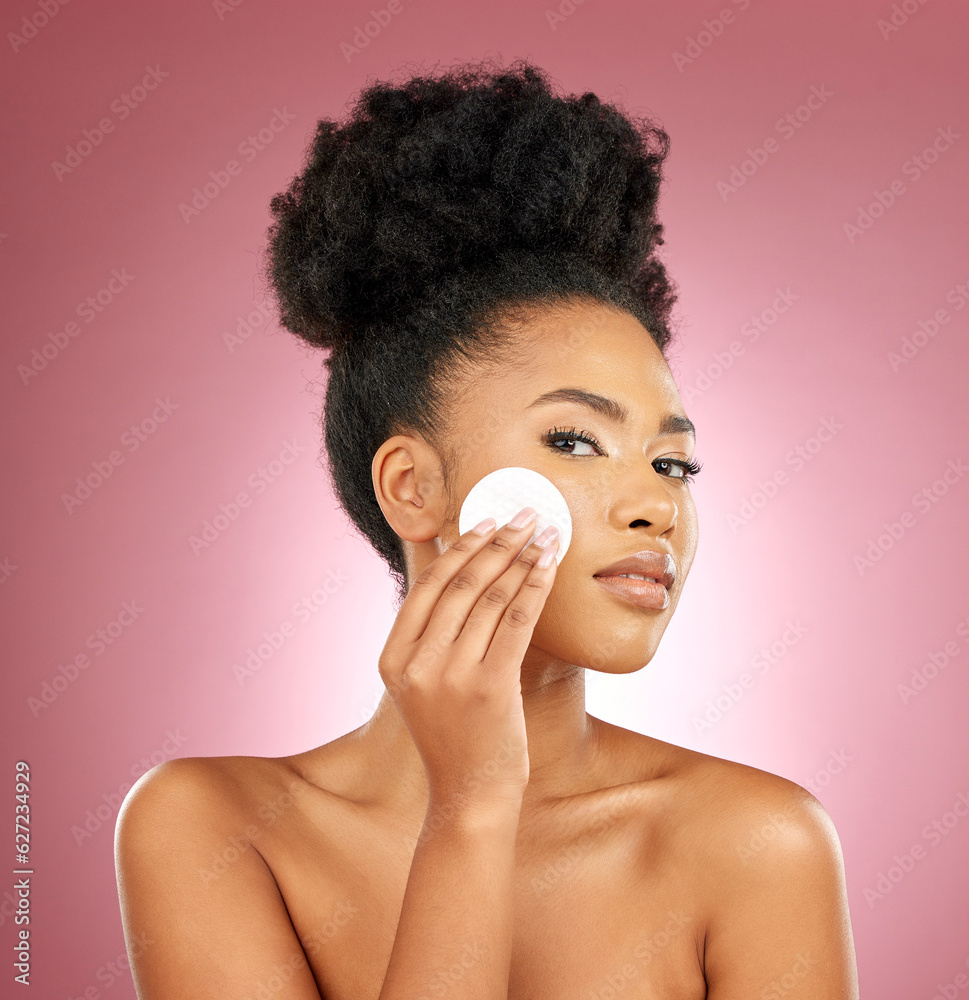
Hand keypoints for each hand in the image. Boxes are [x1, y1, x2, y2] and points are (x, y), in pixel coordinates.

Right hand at [378, 507, 559, 813]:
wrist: (469, 796)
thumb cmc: (455, 735)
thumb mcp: (425, 684)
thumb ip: (432, 635)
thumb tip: (461, 570)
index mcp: (392, 658)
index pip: (427, 585)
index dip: (461, 547)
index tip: (488, 520)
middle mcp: (416, 664)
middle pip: (460, 584)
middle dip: (497, 541)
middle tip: (524, 515)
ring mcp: (450, 676)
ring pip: (490, 598)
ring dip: (522, 559)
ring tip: (544, 535)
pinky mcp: (489, 687)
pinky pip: (516, 622)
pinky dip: (535, 587)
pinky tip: (550, 567)